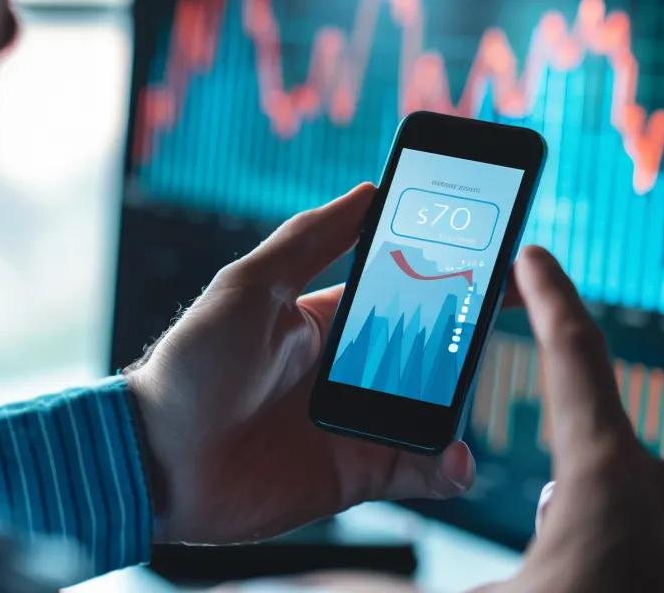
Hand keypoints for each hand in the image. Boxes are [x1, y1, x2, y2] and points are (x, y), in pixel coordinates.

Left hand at [125, 184, 476, 543]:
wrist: (154, 463)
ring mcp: (355, 423)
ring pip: (432, 409)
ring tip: (480, 386)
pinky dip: (445, 466)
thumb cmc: (190, 366)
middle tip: (509, 311)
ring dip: (462, 401)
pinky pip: (417, 470)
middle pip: (426, 349)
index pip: (399, 290)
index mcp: (324, 321)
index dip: (443, 273)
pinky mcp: (354, 476)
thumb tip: (368, 188)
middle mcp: (346, 371)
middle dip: (468, 332)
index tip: (492, 252)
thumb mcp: (248, 286)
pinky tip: (456, 457)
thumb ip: (309, 240)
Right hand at [487, 247, 663, 591]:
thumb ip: (459, 570)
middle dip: (564, 501)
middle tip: (549, 570)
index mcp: (605, 477)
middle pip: (594, 462)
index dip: (548, 298)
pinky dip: (644, 573)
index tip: (533, 259)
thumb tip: (403, 583)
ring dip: (603, 544)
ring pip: (633, 511)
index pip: (573, 357)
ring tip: (588, 592)